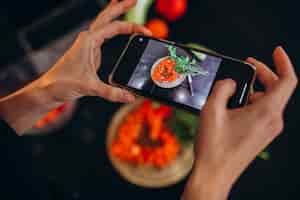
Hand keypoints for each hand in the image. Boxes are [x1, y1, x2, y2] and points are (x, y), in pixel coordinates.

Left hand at [0, 0, 150, 133]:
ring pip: (103, 22)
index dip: (132, 27)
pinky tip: (115, 28)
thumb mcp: (90, 87)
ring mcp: (88, 44)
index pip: (114, 27)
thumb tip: (130, 96)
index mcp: (88, 41)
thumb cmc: (63, 83)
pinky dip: (110, 27)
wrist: (50, 89)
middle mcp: (88, 39)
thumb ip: (112, 92)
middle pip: (106, 16)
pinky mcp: (89, 51)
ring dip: (114, 13)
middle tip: (134, 1)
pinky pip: (102, 33)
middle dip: (121, 7)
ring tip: (124, 5)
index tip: (146, 32)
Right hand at [182, 47, 296, 199]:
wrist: (215, 174)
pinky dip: (251, 102)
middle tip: (247, 66)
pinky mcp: (261, 135)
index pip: (287, 81)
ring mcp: (268, 130)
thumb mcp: (212, 110)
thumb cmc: (214, 146)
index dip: (283, 62)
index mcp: (266, 112)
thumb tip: (230, 83)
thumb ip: (222, 88)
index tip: (275, 51)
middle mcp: (273, 121)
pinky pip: (263, 112)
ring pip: (268, 100)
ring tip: (233, 89)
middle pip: (276, 89)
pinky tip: (233, 105)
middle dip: (263, 73)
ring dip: (254, 89)